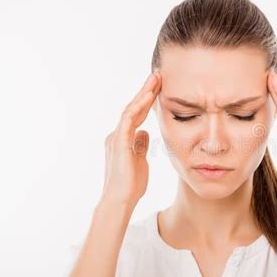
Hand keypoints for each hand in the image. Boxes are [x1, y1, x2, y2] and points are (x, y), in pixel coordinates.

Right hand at [100, 71, 161, 207]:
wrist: (121, 200)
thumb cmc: (131, 185)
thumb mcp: (140, 161)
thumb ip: (140, 146)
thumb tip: (144, 133)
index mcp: (123, 139)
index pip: (137, 115)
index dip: (147, 102)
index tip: (159, 88)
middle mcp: (117, 135)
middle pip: (133, 108)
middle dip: (146, 91)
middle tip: (158, 76)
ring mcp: (117, 137)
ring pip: (130, 109)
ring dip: (143, 93)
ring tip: (155, 79)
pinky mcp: (119, 142)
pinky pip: (129, 119)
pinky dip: (138, 107)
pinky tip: (148, 96)